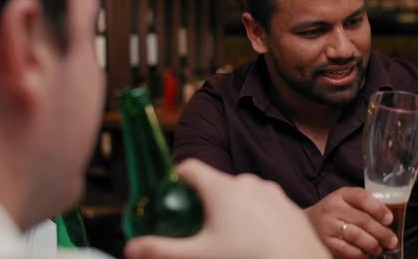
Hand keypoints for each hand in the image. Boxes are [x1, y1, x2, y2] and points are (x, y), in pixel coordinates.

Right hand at [124, 159, 329, 258]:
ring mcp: (269, 191)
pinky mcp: (286, 203)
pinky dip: (253, 215)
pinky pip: (262, 203)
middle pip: (214, 183)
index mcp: (222, 188)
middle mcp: (247, 182)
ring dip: (230, 208)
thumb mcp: (199, 255)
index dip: (176, 179)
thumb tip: (132, 248)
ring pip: (240, 193)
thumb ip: (162, 249)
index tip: (171, 196)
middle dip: (203, 201)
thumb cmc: (250, 257)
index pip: (190, 167)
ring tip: (229, 236)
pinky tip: (253, 238)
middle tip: (197, 226)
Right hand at [304, 187, 396, 258]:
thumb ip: (364, 206)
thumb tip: (389, 220)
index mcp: (341, 194)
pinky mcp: (325, 242)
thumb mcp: (346, 202)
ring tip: (379, 249)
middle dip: (381, 232)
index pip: (361, 197)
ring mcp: (328, 225)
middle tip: (392, 241)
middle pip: (362, 219)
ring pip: (356, 236)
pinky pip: (347, 250)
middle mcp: (333, 207)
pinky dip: (360, 254)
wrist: (308, 224)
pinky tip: (365, 254)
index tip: (390, 219)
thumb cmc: (334, 213)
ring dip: (372, 244)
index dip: (378, 208)